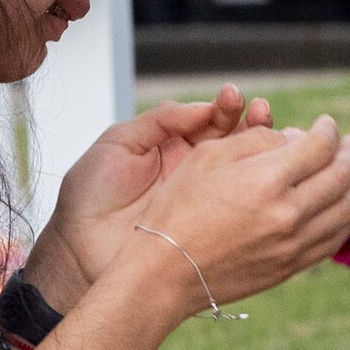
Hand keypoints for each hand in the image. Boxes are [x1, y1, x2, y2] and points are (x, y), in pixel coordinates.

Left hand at [27, 85, 268, 307]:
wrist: (77, 251)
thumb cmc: (90, 195)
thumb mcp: (119, 143)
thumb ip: (161, 120)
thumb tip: (204, 107)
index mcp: (173, 147)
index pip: (211, 121)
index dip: (226, 109)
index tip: (234, 98)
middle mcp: (194, 173)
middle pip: (235, 144)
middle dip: (252, 126)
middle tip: (261, 113)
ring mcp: (204, 203)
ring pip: (243, 175)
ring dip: (261, 155)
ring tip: (271, 138)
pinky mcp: (209, 231)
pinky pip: (239, 210)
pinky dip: (257, 194)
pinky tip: (269, 179)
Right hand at [126, 115, 349, 320]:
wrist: (165, 272)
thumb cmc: (179, 208)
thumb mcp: (209, 156)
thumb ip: (257, 139)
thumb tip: (296, 139)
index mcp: (268, 179)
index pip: (319, 146)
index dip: (328, 130)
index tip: (327, 124)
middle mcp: (288, 213)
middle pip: (340, 175)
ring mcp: (293, 244)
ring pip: (345, 210)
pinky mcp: (291, 266)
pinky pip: (333, 240)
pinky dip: (346, 219)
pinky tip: (345, 207)